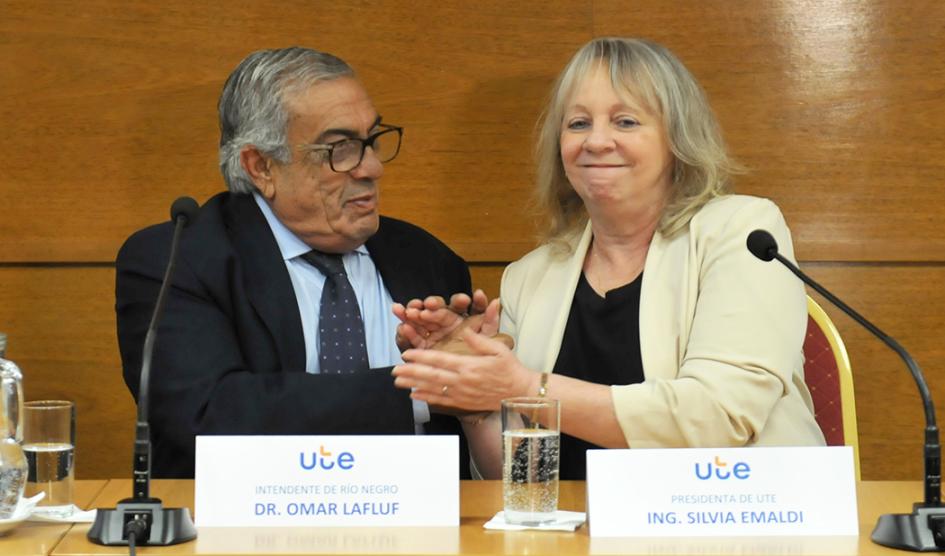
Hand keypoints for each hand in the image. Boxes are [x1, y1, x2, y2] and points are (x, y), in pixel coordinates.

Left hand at [392, 329, 537, 411]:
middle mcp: (462, 381)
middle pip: (431, 376)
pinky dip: (426, 398)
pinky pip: (441, 400)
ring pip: (433, 389)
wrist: (519, 392)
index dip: (421, 358)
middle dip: (410, 373)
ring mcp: (462, 394)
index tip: (407, 354)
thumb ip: (480, 341)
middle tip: (394, 370)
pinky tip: (414, 394)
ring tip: (398, 382)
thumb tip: (466, 331)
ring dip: (413, 385)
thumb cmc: (510, 369)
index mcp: (469, 365)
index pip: (440, 360)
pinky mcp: (463, 402)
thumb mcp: (498, 349)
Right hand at [393, 290, 496, 350]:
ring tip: (405, 310)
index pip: (457, 305)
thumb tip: (496, 302)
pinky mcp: (422, 346)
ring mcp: (432, 333)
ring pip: (420, 319)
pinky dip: (407, 332)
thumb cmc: (482, 357)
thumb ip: (490, 320)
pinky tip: (403, 327)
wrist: (473, 379)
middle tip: (426, 305)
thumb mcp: (488, 338)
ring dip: (411, 313)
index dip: (457, 301)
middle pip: (435, 309)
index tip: (460, 300)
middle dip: (429, 306)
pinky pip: (413, 338)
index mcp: (461, 318)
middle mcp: (444, 323)